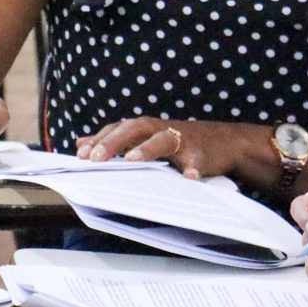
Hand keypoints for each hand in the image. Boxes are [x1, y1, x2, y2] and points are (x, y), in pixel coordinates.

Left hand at [75, 118, 265, 181]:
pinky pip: (197, 162)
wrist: (226, 142)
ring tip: (132, 160)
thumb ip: (116, 141)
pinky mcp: (203, 154)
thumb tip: (81, 143)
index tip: (81, 153)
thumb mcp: (146, 139)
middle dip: (114, 142)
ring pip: (164, 140)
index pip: (118, 129)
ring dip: (147, 149)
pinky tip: (189, 178)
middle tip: (95, 157)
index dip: (100, 139)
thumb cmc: (179, 142)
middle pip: (135, 129)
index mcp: (147, 128)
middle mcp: (162, 129)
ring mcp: (183, 140)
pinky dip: (193, 169)